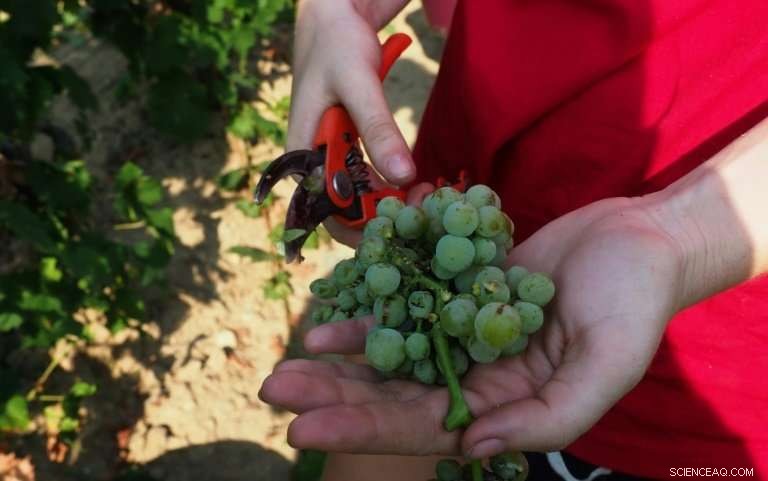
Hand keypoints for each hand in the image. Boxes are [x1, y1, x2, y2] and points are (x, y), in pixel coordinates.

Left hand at [259, 197, 684, 456]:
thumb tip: (469, 448)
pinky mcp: (458, 293)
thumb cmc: (630, 305)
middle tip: (273, 392)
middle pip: (394, 394)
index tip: (303, 431)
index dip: (364, 429)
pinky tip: (329, 323)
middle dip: (334, 398)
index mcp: (506, 408)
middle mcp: (477, 378)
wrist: (637, 241)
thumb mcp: (603, 367)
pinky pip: (407, 307)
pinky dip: (371, 316)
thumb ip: (544, 419)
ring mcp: (464, 336)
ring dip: (340, 363)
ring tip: (285, 365)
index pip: (424, 427)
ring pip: (392, 355)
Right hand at [289, 0, 415, 246]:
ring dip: (393, 203)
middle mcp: (313, 165)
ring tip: (428, 196)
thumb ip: (379, 130)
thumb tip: (404, 177)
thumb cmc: (337, 47)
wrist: (334, 20)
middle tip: (427, 209)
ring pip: (360, 198)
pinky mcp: (349, 151)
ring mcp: (331, 159)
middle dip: (386, 217)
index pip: (327, 212)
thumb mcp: (359, 85)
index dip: (363, 228)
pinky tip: (419, 184)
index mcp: (302, 155)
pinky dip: (393, 184)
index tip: (404, 227)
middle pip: (347, 211)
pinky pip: (369, 179)